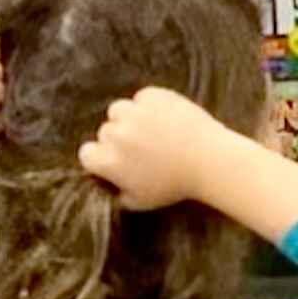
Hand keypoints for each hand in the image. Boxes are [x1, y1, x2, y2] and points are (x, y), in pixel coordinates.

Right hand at [76, 86, 241, 213]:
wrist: (210, 160)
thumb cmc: (175, 186)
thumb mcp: (140, 202)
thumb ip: (116, 194)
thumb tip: (106, 185)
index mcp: (110, 162)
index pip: (86, 153)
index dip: (100, 157)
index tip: (114, 159)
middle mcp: (116, 135)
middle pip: (105, 131)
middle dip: (118, 139)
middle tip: (142, 149)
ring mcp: (134, 112)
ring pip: (119, 110)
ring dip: (129, 118)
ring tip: (150, 131)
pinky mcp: (153, 96)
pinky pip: (142, 98)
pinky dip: (150, 105)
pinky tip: (165, 119)